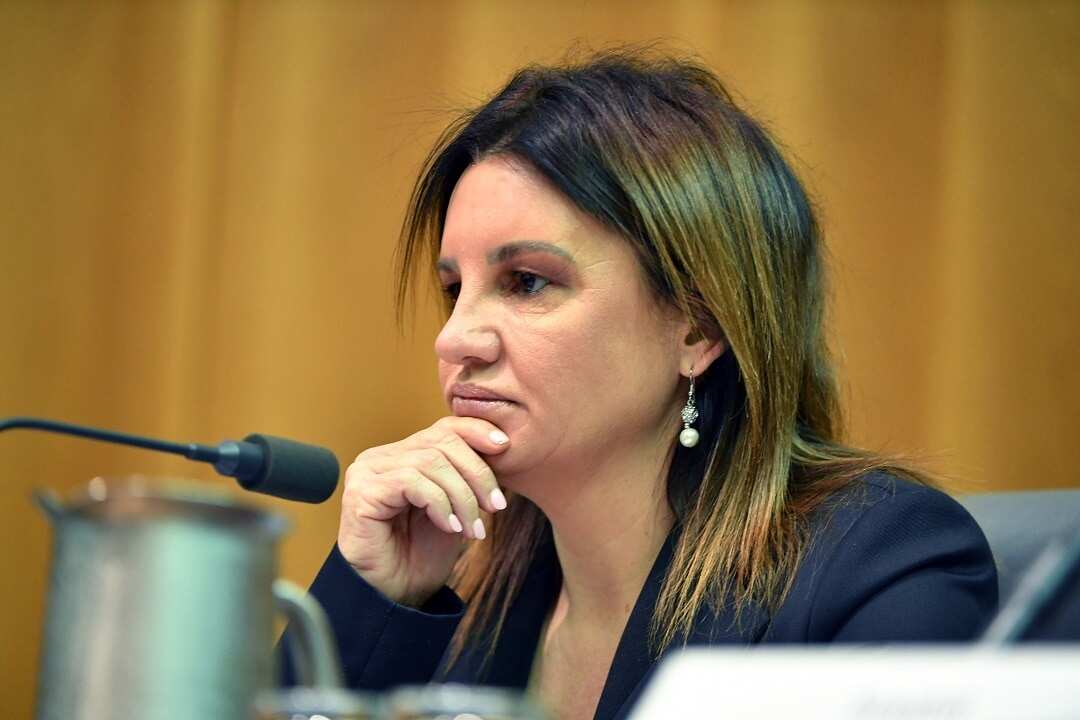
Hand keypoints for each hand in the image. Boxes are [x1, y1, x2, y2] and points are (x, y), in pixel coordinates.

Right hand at [337, 416, 509, 606]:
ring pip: (431, 462)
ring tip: (473, 529)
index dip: (476, 431)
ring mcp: (367, 472)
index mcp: (402, 455)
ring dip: (462, 497)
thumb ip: (466, 476)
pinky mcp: (361, 492)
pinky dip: (440, 504)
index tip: (505, 447)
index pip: (443, 427)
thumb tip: (500, 444)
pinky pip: (412, 482)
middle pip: (441, 441)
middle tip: (496, 507)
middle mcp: (381, 457)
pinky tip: (450, 527)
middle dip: (477, 473)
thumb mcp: (455, 507)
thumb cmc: (422, 554)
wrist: (396, 596)